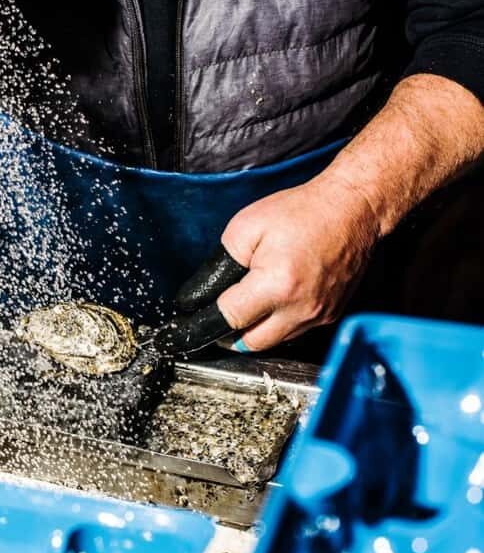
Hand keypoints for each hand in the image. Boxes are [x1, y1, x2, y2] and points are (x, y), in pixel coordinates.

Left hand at [215, 173, 378, 350]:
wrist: (353, 209)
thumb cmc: (302, 212)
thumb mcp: (245, 227)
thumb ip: (219, 264)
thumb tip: (204, 293)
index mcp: (276, 285)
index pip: (229, 319)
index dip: (208, 316)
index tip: (198, 313)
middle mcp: (300, 308)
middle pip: (251, 343)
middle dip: (231, 332)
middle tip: (221, 314)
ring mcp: (319, 315)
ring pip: (275, 340)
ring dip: (256, 329)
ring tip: (248, 305)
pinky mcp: (331, 314)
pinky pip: (295, 331)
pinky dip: (279, 323)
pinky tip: (274, 301)